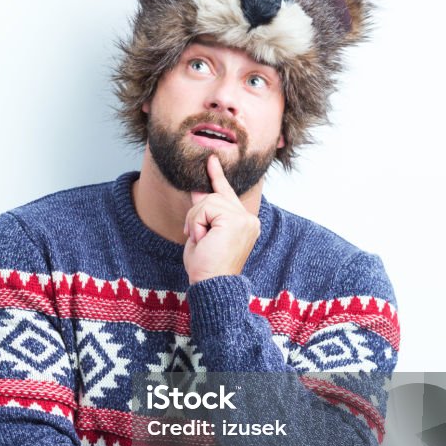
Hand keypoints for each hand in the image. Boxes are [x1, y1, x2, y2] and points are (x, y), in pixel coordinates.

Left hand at [183, 154, 260, 284]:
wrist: (211, 284)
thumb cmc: (206, 267)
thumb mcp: (202, 233)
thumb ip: (204, 211)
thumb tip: (198, 190)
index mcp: (244, 223)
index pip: (228, 194)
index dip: (217, 176)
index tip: (211, 160)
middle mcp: (249, 219)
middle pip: (214, 196)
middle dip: (197, 213)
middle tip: (196, 236)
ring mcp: (245, 219)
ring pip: (209, 200)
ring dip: (196, 219)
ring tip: (201, 239)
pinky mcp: (237, 219)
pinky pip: (207, 206)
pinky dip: (197, 222)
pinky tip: (203, 238)